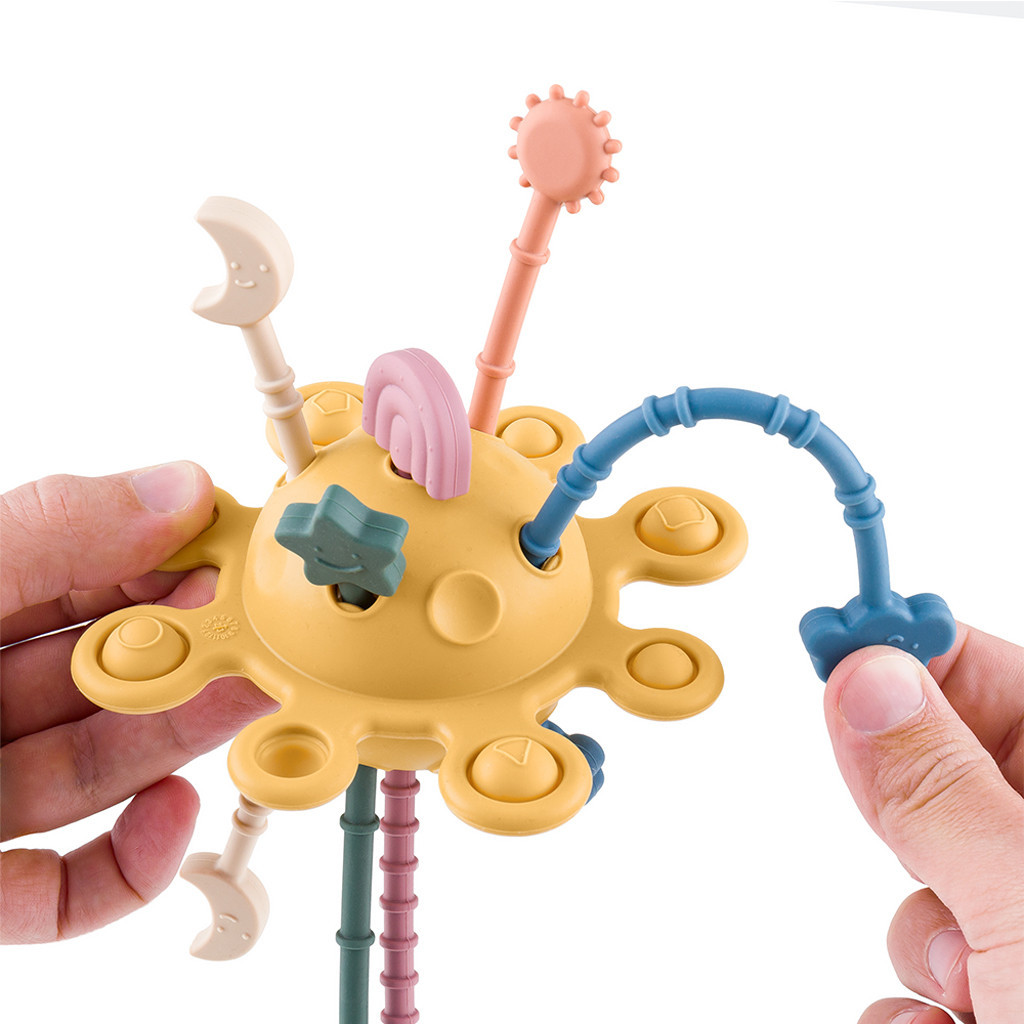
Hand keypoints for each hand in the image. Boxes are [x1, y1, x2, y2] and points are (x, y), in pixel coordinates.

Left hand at [0, 463, 276, 942]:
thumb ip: (47, 534)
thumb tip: (175, 491)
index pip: (78, 571)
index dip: (165, 559)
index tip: (244, 552)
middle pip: (101, 672)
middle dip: (193, 653)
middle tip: (270, 634)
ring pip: (96, 768)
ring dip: (186, 740)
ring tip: (256, 704)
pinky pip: (59, 891)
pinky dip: (128, 867)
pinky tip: (171, 816)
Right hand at [825, 627, 1023, 1022]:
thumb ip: (939, 788)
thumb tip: (870, 675)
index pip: (1008, 675)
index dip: (923, 652)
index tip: (840, 642)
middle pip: (957, 777)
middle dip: (918, 827)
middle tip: (928, 861)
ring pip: (929, 884)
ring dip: (923, 941)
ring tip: (972, 1000)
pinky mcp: (1007, 993)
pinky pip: (924, 968)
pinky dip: (919, 1006)